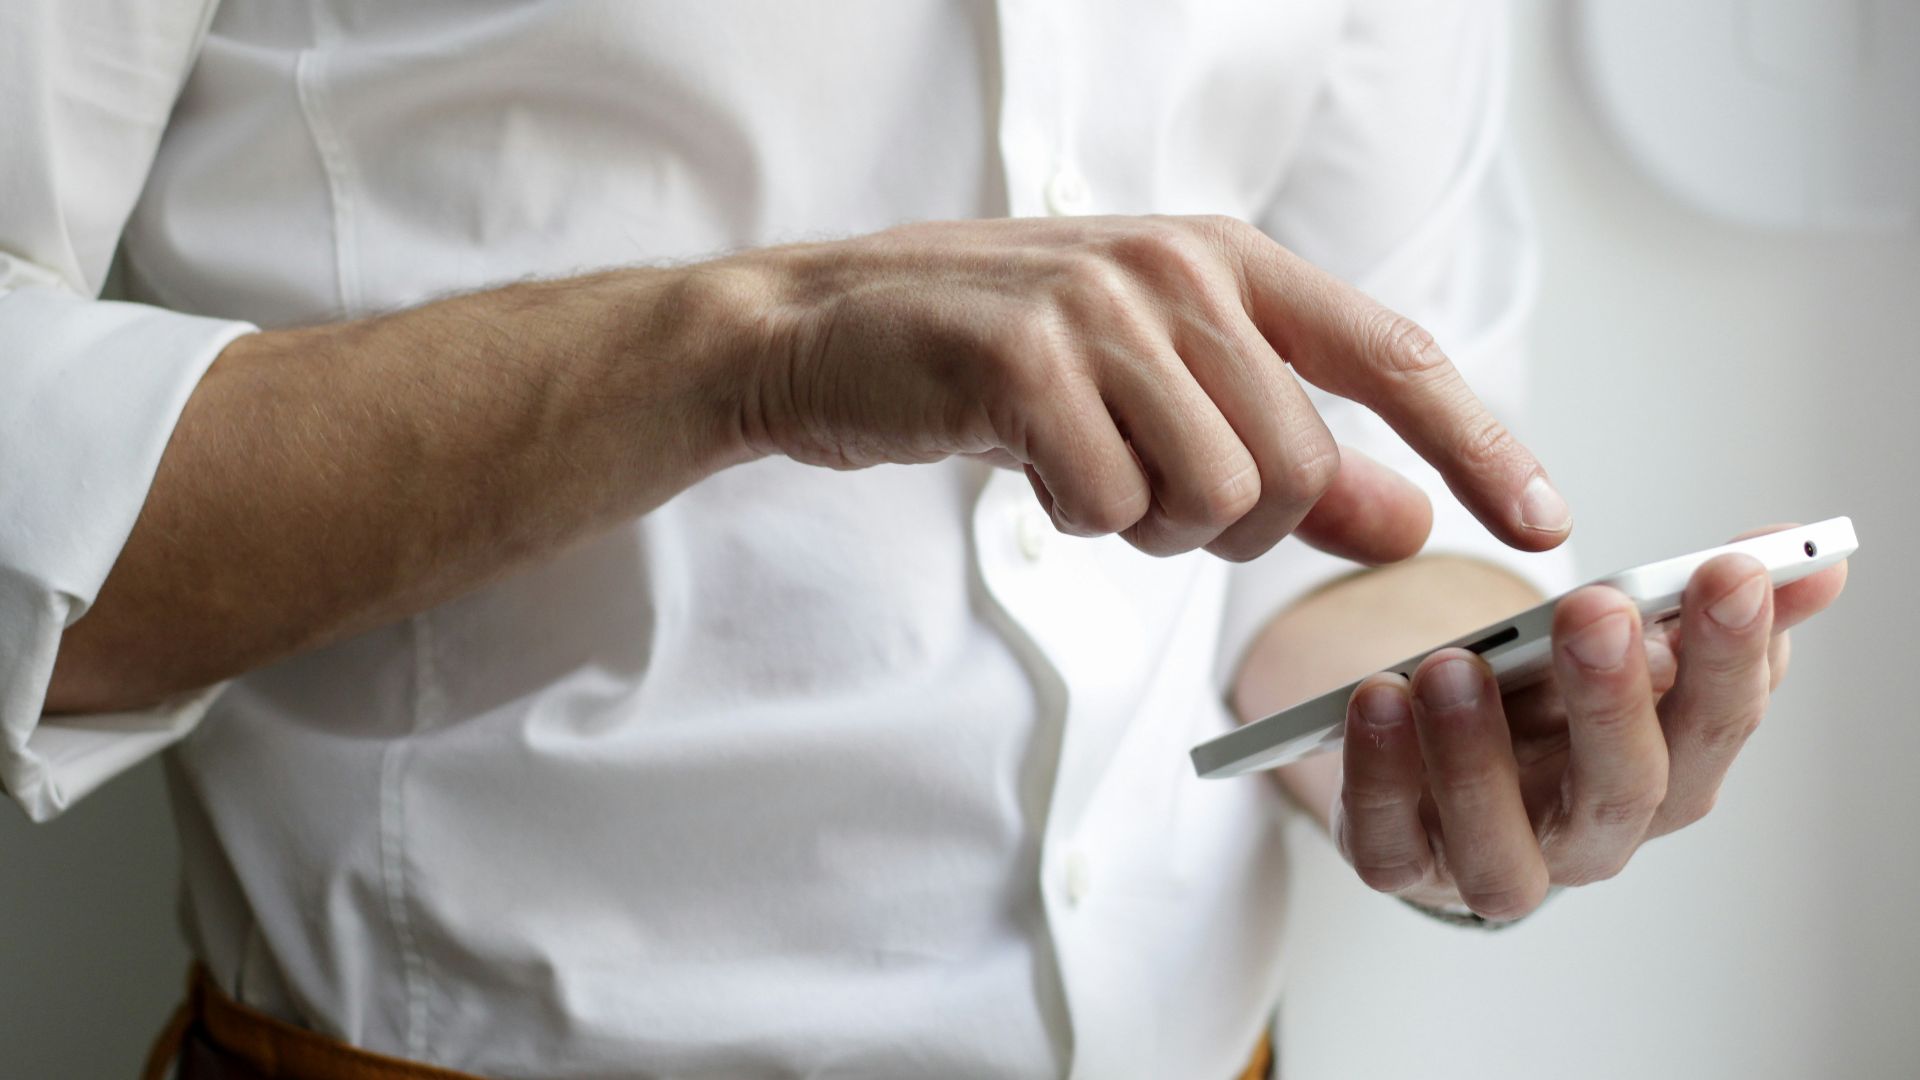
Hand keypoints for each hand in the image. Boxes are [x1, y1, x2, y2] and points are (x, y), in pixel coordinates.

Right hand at [726, 215, 1570, 562]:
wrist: (824, 330)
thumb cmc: (1000, 362)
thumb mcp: (1159, 393)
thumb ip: (1290, 455)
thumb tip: (1408, 521)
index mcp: (1228, 260)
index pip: (1394, 357)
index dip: (1479, 444)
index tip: (1544, 523)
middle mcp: (1179, 268)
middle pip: (1296, 466)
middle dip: (1233, 523)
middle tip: (1146, 493)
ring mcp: (1100, 307)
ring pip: (1213, 495)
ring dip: (1148, 524)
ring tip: (1083, 467)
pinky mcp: (1023, 360)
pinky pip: (1110, 507)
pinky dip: (1076, 519)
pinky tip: (1027, 465)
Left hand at [1330, 532, 1848, 919]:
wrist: (1439, 758)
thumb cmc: (1545, 703)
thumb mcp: (1620, 644)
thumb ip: (1702, 605)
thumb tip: (1811, 557)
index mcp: (1665, 774)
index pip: (1717, 725)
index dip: (1731, 655)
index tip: (1730, 571)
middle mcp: (1590, 836)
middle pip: (1623, 791)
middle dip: (1614, 700)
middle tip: (1596, 611)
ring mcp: (1493, 860)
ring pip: (1500, 846)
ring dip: (1477, 756)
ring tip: (1453, 665)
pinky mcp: (1401, 864)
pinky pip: (1387, 844)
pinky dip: (1378, 777)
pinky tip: (1375, 700)